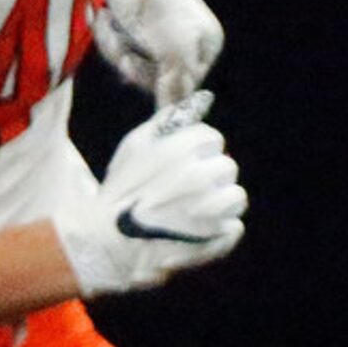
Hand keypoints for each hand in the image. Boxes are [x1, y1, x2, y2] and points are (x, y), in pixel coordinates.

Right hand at [52, 93, 246, 297]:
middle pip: (227, 166)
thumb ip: (166, 123)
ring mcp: (211, 210)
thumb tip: (196, 103)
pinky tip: (198, 230)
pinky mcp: (218, 237)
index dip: (200, 148)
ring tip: (195, 210)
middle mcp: (199, 178)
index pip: (212, 138)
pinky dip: (221, 229)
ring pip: (236, 196)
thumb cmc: (121, 191)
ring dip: (220, 202)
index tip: (186, 159)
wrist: (111, 243)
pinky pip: (234, 226)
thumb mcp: (134, 147)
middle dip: (210, 174)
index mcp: (178, 152)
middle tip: (188, 188)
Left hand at [92, 0, 224, 104]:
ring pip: (133, 58)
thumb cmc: (158, 7)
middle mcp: (186, 36)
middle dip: (135, 64)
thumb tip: (172, 115)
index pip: (185, 84)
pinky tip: (103, 19)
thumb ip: (176, 87)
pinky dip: (107, 35)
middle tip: (124, 50)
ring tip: (109, 27)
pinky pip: (118, 41)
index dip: (161, 84)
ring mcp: (157, 26)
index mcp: (208, 43)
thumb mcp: (175, 53)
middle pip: (157, 73)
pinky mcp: (131, 16)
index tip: (140, 69)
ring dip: (117, 48)